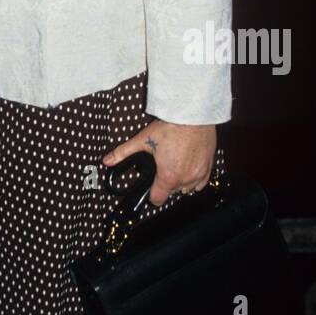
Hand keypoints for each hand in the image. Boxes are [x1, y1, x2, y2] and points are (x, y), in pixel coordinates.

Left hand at [101, 121, 215, 206]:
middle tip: (162, 167)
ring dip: (180, 182)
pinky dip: (195, 179)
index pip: (157, 200)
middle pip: (172, 192)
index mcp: (168, 176)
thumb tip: (106, 161)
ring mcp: (199, 174)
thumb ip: (123, 152)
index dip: (152, 194)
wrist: (193, 115)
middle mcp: (185, 180)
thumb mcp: (142, 139)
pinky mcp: (209, 167)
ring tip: (175, 166)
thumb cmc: (170, 127)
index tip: (151, 187)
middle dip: (166, 184)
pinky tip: (189, 168)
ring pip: (187, 189)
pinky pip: (202, 183)